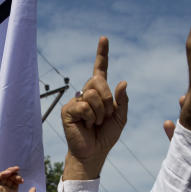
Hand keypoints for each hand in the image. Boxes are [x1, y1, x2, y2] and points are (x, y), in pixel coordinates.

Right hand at [0, 166, 36, 191]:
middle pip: (9, 178)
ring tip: (14, 169)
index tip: (22, 180)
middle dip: (14, 174)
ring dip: (9, 171)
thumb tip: (34, 188)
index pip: (14, 182)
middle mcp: (5, 191)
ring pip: (3, 176)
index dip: (18, 178)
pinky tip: (8, 172)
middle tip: (18, 173)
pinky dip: (2, 173)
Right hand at [61, 37, 127, 179]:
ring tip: (96, 123)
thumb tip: (123, 81)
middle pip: (98, 81)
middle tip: (106, 116)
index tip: (104, 38)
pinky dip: (91, 118)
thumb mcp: (120, 118)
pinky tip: (87, 125)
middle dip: (108, 100)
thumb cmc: (106, 136)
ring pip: (92, 95)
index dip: (102, 54)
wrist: (93, 153)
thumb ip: (123, 101)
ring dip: (100, 112)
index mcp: (99, 92)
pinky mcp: (67, 110)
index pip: (100, 69)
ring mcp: (75, 101)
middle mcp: (85, 93)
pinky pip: (84, 106)